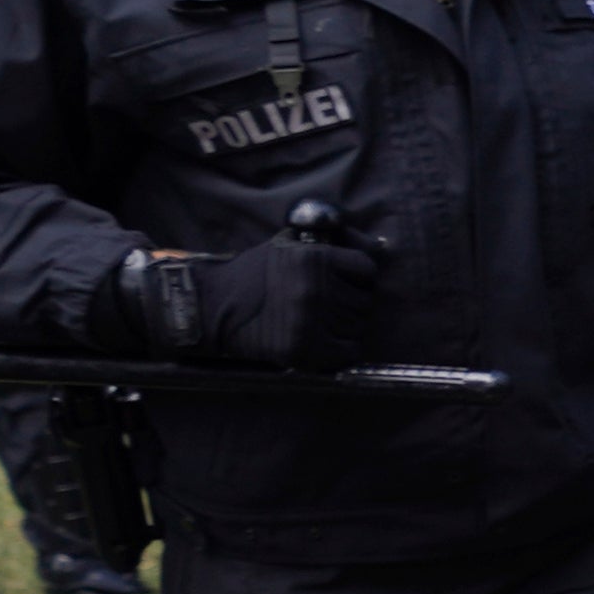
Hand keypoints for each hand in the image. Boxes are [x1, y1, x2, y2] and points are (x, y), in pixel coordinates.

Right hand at [157, 231, 385, 369]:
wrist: (213, 307)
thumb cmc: (256, 273)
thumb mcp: (292, 243)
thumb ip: (336, 241)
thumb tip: (380, 248)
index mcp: (313, 258)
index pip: (365, 268)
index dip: (354, 276)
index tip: (338, 280)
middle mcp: (314, 290)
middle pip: (364, 300)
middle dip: (347, 302)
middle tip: (321, 303)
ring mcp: (309, 323)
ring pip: (358, 327)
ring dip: (343, 326)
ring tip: (316, 320)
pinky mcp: (304, 352)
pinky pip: (349, 352)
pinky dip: (340, 349)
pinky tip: (319, 339)